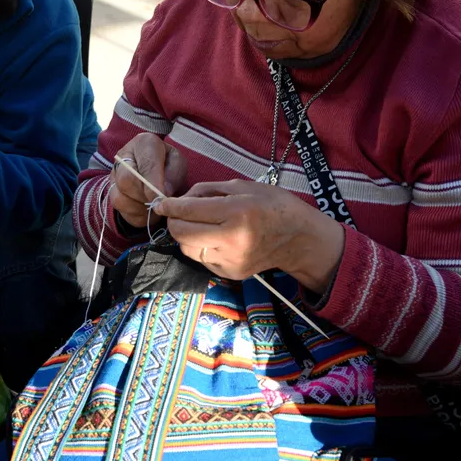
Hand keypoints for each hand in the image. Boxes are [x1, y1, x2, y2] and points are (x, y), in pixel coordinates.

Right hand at [110, 133, 186, 228]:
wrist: (156, 167)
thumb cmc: (168, 164)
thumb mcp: (177, 162)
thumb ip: (173, 175)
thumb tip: (162, 194)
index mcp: (143, 143)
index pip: (145, 164)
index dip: (153, 183)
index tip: (162, 197)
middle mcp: (123, 158)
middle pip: (125, 181)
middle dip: (144, 196)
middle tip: (158, 202)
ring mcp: (113, 177)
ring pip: (119, 199)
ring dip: (140, 208)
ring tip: (154, 207)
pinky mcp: (112, 194)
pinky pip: (122, 212)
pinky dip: (137, 216)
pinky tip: (147, 211)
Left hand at [153, 180, 344, 288]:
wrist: (299, 239)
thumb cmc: (272, 205)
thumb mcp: (242, 186)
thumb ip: (207, 191)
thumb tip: (179, 200)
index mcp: (237, 213)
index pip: (189, 211)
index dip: (169, 206)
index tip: (161, 203)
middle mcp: (232, 239)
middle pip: (181, 234)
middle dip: (174, 222)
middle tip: (178, 213)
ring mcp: (230, 260)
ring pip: (187, 248)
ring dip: (186, 235)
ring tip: (200, 224)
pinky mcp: (230, 274)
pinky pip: (202, 259)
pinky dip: (201, 246)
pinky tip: (215, 237)